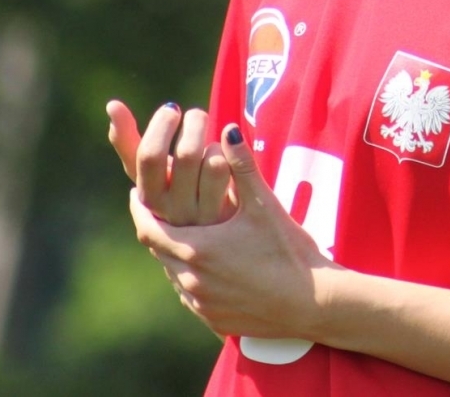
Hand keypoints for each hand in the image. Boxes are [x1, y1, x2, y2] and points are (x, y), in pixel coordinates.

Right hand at [106, 99, 235, 225]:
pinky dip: (234, 153)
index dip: (161, 126)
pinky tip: (230, 154)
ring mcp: (203, 216)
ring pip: (213, 161)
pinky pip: (236, 171)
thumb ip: (128, 141)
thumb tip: (112, 104)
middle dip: (195, 123)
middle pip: (187, 155)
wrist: (214, 229)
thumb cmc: (176, 189)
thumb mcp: (151, 171)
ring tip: (214, 142)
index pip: (148, 156)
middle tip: (197, 115)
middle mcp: (174, 211)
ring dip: (215, 143)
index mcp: (148, 197)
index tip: (171, 108)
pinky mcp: (230, 215)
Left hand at [129, 122, 341, 341]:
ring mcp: (202, 304)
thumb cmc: (289, 251)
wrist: (313, 302)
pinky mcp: (214, 319)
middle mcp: (191, 281)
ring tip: (186, 234)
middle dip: (158, 228)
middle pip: (159, 250)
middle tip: (161, 209)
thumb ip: (242, 166)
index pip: (148, 229)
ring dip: (175, 253)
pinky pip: (192, 295)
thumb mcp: (264, 205)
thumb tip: (228, 129)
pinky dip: (192, 277)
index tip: (136, 194)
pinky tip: (209, 266)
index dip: (139, 209)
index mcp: (197, 249)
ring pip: (175, 274)